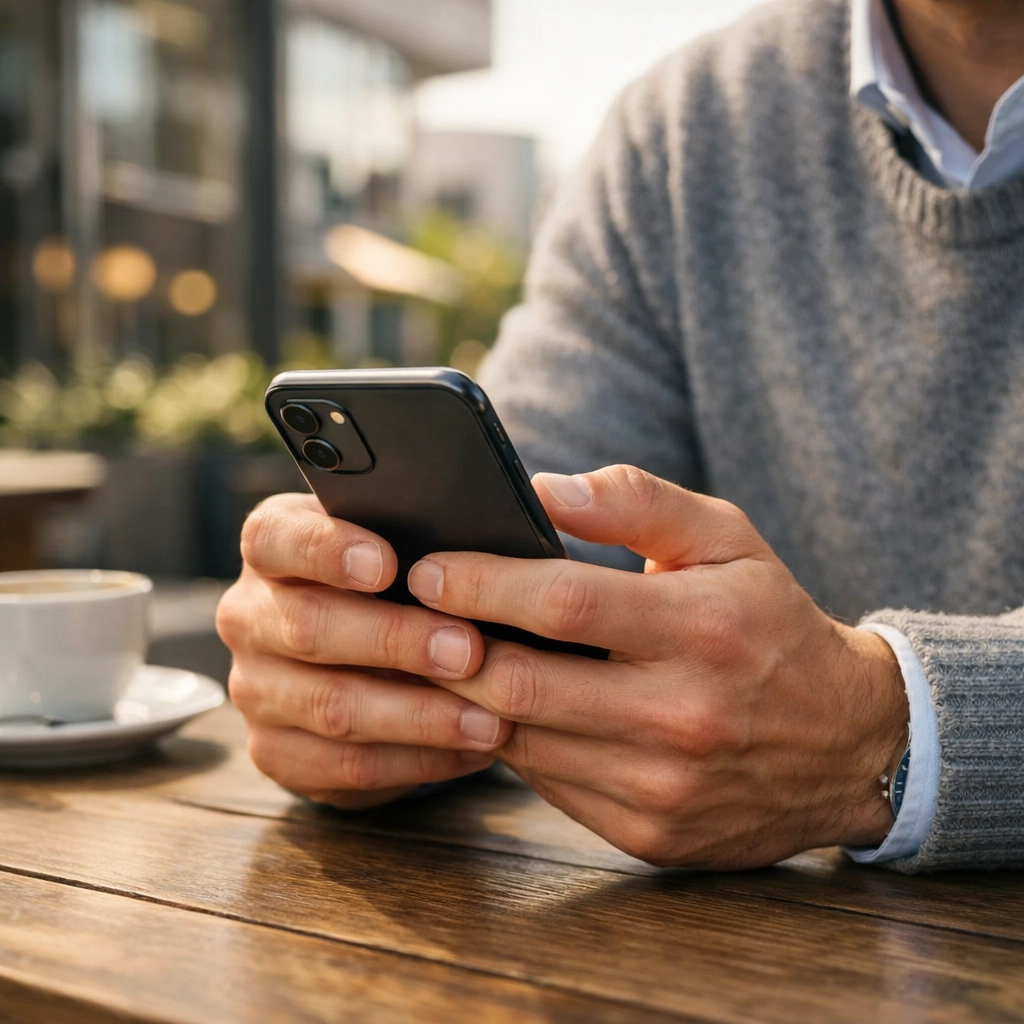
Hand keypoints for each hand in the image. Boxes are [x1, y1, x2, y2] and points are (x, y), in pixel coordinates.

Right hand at [216, 493, 512, 808]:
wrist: (368, 657)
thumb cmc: (396, 583)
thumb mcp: (399, 544)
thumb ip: (419, 534)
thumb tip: (479, 543)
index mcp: (270, 547)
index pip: (275, 539)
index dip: (327, 551)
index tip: (388, 565)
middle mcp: (248, 616)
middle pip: (308, 627)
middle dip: (395, 641)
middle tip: (468, 651)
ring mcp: (255, 689)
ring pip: (332, 706)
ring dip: (419, 716)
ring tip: (487, 718)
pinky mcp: (275, 752)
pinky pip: (347, 765)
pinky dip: (417, 761)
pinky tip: (469, 751)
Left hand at [407, 466, 908, 868]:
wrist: (847, 745)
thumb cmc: (771, 624)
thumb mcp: (727, 540)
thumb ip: (637, 501)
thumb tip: (541, 488)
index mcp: (702, 628)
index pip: (564, 604)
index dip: (481, 584)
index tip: (425, 568)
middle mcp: (682, 716)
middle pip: (523, 684)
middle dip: (450, 649)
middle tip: (411, 618)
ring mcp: (662, 787)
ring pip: (522, 742)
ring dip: (468, 699)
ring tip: (443, 659)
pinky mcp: (648, 834)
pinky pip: (546, 785)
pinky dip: (511, 743)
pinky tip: (502, 709)